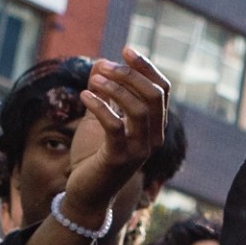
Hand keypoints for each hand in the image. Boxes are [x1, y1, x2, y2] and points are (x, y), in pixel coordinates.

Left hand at [61, 51, 170, 214]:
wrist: (86, 195)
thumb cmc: (93, 159)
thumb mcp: (98, 120)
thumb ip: (103, 94)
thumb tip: (100, 62)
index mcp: (153, 128)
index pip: (162, 90)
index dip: (147, 67)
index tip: (126, 49)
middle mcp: (152, 138)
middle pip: (153, 96)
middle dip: (130, 74)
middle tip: (104, 64)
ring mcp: (139, 150)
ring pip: (139, 109)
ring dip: (115, 88)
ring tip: (93, 79)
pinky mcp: (119, 159)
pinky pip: (115, 126)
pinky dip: (100, 106)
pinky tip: (84, 96)